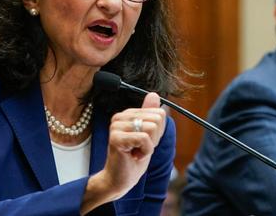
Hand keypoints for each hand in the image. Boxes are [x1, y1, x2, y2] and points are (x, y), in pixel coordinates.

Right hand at [81, 92, 166, 213]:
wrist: (119, 180)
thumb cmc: (133, 159)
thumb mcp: (149, 136)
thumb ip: (150, 116)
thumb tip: (154, 95)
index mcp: (127, 114)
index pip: (159, 113)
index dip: (158, 132)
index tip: (144, 142)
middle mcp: (120, 117)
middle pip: (157, 119)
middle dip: (154, 138)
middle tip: (139, 148)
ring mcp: (116, 127)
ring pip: (152, 128)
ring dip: (149, 146)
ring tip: (135, 151)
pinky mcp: (116, 138)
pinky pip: (144, 139)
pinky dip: (145, 151)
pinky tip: (133, 156)